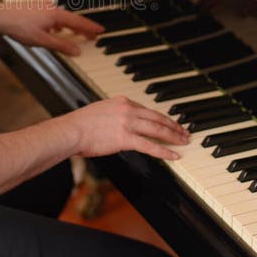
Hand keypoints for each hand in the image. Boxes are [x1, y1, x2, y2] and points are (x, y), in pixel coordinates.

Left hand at [0, 0, 103, 54]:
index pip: (79, 22)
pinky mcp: (35, 8)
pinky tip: (55, 30)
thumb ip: (61, 46)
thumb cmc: (18, 26)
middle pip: (72, 19)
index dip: (90, 28)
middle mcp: (51, 8)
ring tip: (76, 34)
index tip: (101, 31)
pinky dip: (59, 24)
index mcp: (56, 14)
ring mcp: (43, 7)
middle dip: (82, 28)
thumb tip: (77, 51)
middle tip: (92, 36)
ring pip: (62, 18)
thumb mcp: (42, 40)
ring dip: (70, 26)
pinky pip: (52, 16)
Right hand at [65, 96, 189, 160]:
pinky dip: (164, 151)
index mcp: (122, 101)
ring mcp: (128, 123)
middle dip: (173, 125)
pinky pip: (150, 145)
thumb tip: (121, 123)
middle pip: (157, 117)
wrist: (71, 130)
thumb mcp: (100, 111)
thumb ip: (114, 114)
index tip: (169, 122)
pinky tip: (173, 155)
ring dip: (173, 136)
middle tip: (184, 131)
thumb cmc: (80, 124)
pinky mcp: (126, 138)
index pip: (148, 109)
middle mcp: (128, 110)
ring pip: (158, 130)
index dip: (161, 117)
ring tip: (183, 141)